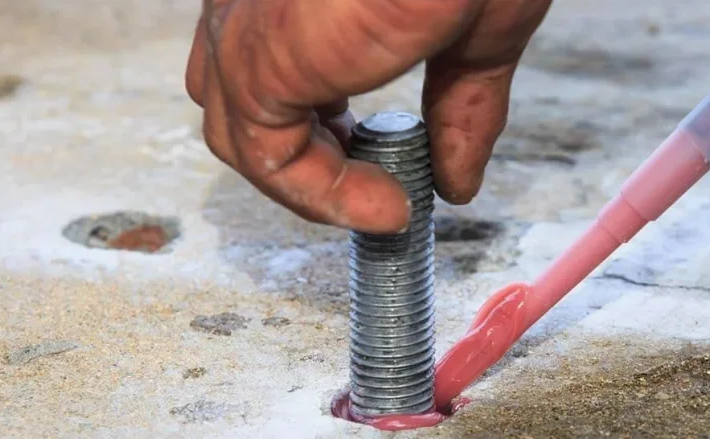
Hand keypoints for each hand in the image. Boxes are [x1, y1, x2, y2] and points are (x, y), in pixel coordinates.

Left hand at [185, 0, 551, 233]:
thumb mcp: (476, 33)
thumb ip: (457, 108)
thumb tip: (459, 181)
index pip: (263, 53)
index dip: (312, 110)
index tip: (369, 148)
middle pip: (234, 90)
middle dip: (300, 143)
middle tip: (368, 177)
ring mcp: (248, 24)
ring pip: (238, 129)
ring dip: (311, 182)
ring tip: (386, 205)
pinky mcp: (257, 60)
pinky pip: (265, 157)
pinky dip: (322, 196)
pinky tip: (385, 207)